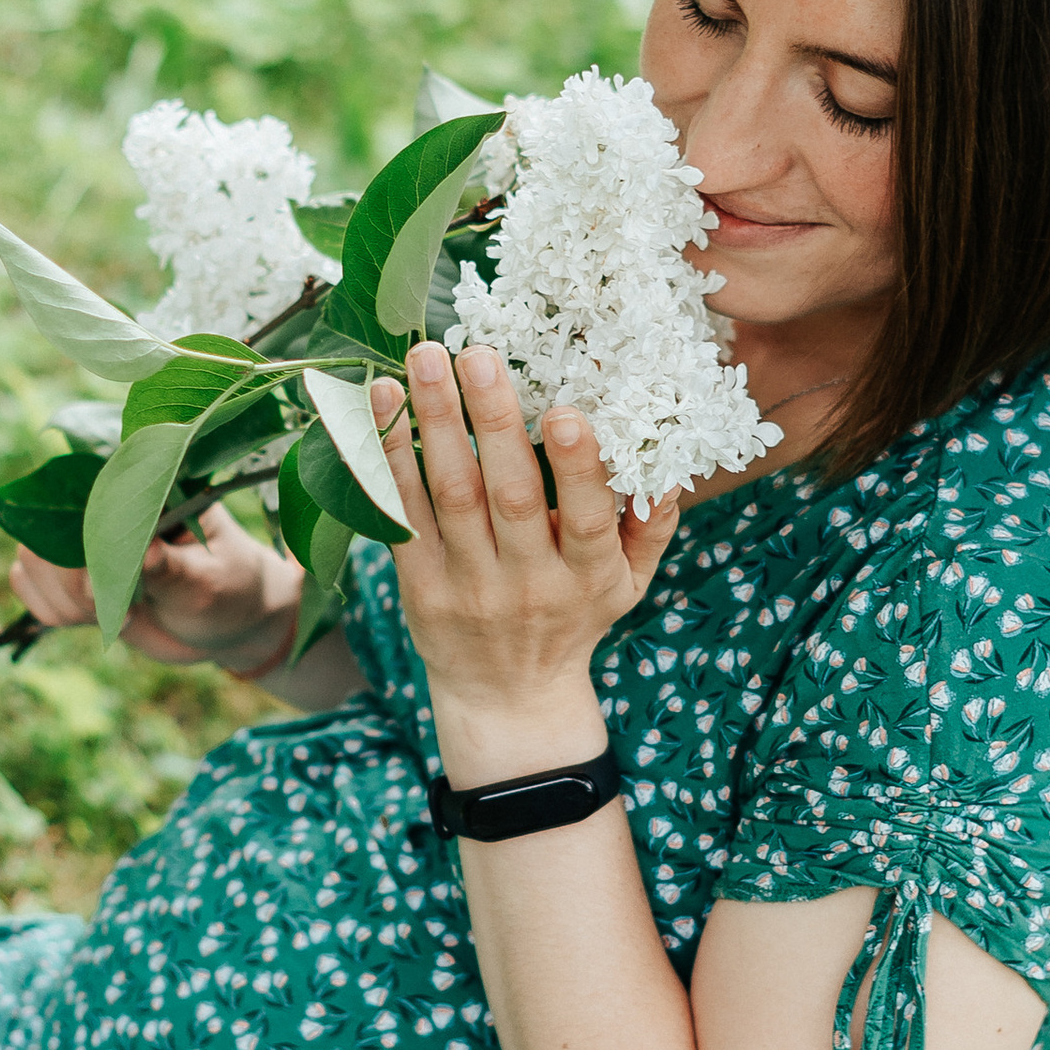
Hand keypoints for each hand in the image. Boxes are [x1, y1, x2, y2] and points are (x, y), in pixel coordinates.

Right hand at [12, 503, 299, 675]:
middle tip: (126, 610)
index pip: (88, 493)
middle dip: (73, 585)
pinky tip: (98, 616)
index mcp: (144, 484)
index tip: (109, 589)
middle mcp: (104, 501)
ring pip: (30, 561)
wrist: (228, 620)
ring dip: (65, 602)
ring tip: (121, 613)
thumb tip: (145, 554)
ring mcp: (80, 534)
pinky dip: (53, 610)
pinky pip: (25, 583)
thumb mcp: (210, 581)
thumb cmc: (229, 588)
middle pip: (45, 531)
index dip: (86, 545)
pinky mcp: (66, 568)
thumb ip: (173, 569)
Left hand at [377, 343, 678, 781]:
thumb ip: (651, 524)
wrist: (508, 696)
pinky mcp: (419, 587)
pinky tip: (382, 403)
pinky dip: (389, 457)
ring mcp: (469, 585)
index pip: (587, 520)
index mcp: (588, 577)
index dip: (577, 468)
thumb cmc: (576, 619)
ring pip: (449, 495)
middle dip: (493, 420)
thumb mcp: (631, 584)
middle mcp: (528, 582)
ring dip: (434, 421)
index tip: (567, 411)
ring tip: (424, 358)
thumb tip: (667, 462)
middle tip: (477, 353)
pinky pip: (402, 515)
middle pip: (507, 495)